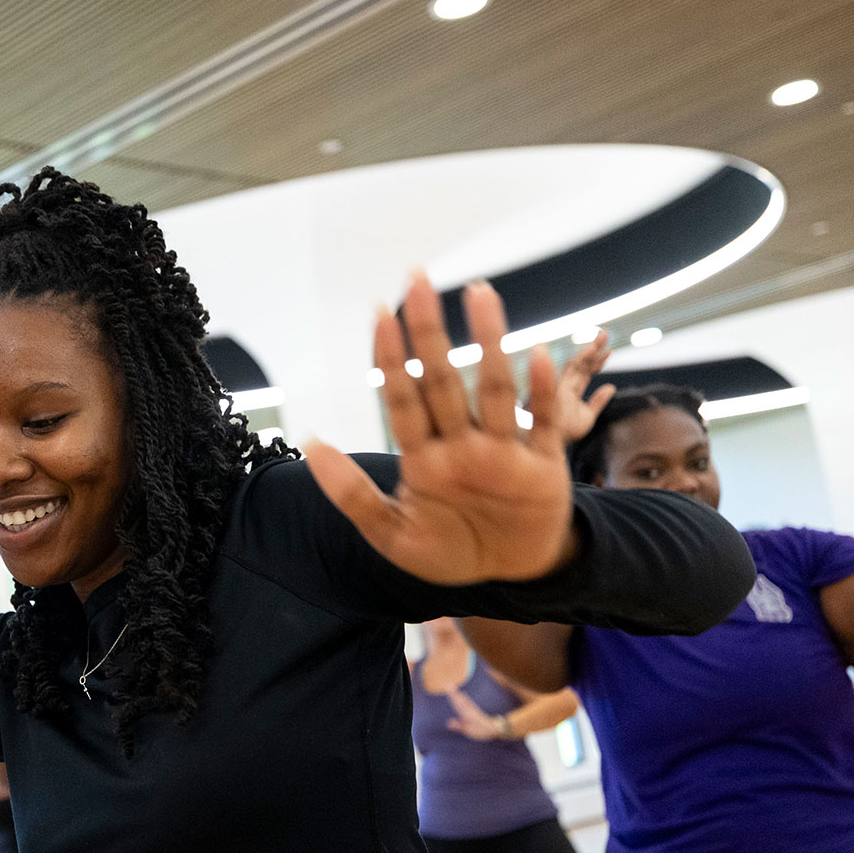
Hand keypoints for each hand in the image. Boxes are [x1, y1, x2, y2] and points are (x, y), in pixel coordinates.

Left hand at [306, 275, 575, 584]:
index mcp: (423, 458)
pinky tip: (535, 355)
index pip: (402, 399)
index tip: (379, 312)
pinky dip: (539, 393)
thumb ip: (352, 495)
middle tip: (417, 277)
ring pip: (493, 389)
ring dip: (488, 343)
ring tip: (480, 294)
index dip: (391, 358)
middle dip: (429, 332)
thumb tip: (311, 442)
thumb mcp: (393, 536)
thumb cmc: (449, 552)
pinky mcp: (543, 466)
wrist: (508, 575)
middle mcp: (461, 445)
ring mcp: (503, 451)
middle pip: (442, 380)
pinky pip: (543, 424)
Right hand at [443, 688, 506, 739]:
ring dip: (458, 693)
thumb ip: (458, 726)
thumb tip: (448, 722)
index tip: (447, 689)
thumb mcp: (468, 730)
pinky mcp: (475, 710)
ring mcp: (472, 709)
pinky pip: (468, 701)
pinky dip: (464, 697)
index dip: (452, 697)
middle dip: (453, 693)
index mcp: (466, 714)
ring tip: (453, 688)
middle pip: (459, 700)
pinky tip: (464, 694)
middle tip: (448, 685)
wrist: (493, 728)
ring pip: (463, 700)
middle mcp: (469, 709)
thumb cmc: (480, 730)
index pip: (457, 704)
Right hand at [552, 332, 615, 443]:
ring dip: (590, 350)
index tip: (609, 350)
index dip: (597, 362)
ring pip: (576, 364)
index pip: (585, 373)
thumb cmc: (564, 435)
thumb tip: (611, 387)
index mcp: (569, 392)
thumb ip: (598, 402)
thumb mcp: (587, 418)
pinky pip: (570, 370)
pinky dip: (581, 359)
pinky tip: (592, 350)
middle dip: (593, 349)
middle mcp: (563, 386)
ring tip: (602, 337)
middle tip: (605, 333)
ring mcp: (559, 387)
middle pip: (580, 364)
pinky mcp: (556, 388)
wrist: (550, 447)